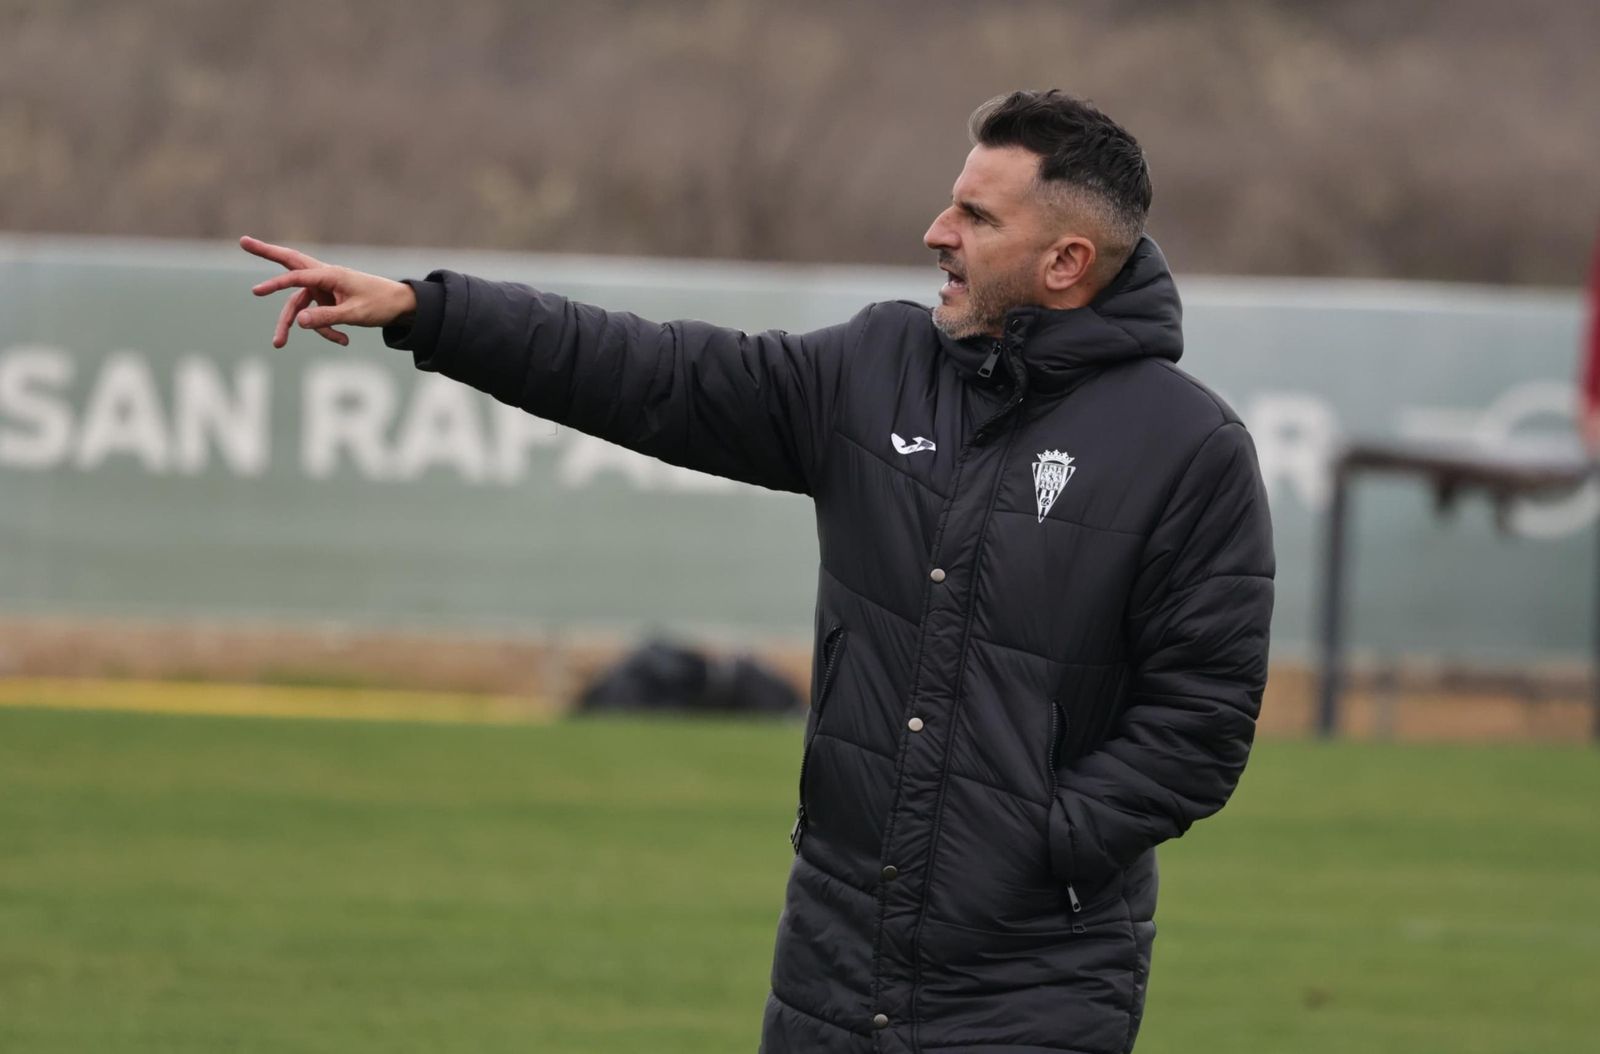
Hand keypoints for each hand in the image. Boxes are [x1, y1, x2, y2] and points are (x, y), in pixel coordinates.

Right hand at [241, 235, 418, 347]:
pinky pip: (316, 315)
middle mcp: (324, 277)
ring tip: (278, 344)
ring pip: (299, 304)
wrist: (401, 305)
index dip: (276, 285)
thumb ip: (326, 317)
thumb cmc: (380, 304)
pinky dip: (326, 329)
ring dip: (294, 324)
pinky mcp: (328, 299)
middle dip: (266, 254)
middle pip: (289, 264)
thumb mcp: (354, 314)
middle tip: (242, 241)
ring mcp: (325, 288)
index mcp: (330, 274)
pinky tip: (344, 341)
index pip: (297, 276)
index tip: (257, 291)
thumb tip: (297, 322)